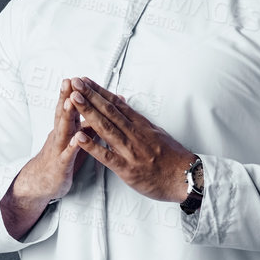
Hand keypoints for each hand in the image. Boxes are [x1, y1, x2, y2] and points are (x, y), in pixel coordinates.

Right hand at [0, 79, 88, 239]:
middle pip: (63, 113)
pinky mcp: (60, 165)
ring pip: (63, 130)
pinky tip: (77, 140)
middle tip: (70, 81)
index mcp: (65, 128)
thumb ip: (88, 124)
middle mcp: (59, 135)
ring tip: (70, 102)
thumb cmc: (61, 159)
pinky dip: (71, 147)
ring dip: (66, 116)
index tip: (80, 76)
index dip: (74, 92)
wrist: (41, 183)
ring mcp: (58, 149)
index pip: (70, 106)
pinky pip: (66, 155)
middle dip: (67, 97)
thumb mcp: (74, 139)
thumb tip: (102, 109)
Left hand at [66, 77, 195, 203]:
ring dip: (88, 112)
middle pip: (109, 111)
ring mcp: (130, 150)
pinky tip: (79, 137)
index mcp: (141, 125)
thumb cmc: (172, 158)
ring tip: (74, 99)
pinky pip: (107, 156)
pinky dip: (92, 147)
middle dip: (90, 96)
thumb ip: (138, 122)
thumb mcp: (156, 133)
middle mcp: (134, 134)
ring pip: (106, 128)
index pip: (116, 104)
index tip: (87, 82)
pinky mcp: (127, 169)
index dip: (99, 92)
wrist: (186, 177)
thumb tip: (125, 107)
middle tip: (75, 82)